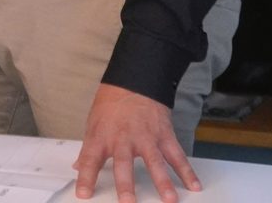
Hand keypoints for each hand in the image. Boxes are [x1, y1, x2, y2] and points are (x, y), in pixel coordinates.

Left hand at [72, 83, 200, 202]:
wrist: (134, 81)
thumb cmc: (111, 105)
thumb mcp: (93, 124)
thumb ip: (89, 149)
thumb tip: (78, 167)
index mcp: (102, 137)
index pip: (90, 160)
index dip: (86, 178)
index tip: (84, 194)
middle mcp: (123, 139)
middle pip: (123, 164)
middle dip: (126, 185)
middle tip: (128, 202)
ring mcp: (146, 138)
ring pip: (155, 161)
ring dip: (162, 181)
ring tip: (169, 199)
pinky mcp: (163, 135)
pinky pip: (176, 156)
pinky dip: (187, 171)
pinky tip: (193, 185)